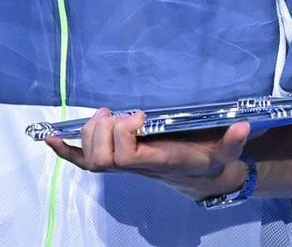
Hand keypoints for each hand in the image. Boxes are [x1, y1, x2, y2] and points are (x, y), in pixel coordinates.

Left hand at [45, 109, 251, 201]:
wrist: (201, 178)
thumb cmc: (209, 160)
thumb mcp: (225, 151)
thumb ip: (233, 141)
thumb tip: (242, 125)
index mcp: (158, 161)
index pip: (128, 155)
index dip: (124, 133)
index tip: (138, 115)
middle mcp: (136, 166)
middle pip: (102, 158)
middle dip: (102, 131)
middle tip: (115, 114)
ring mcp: (123, 166)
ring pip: (92, 158)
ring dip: (89, 132)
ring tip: (104, 115)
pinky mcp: (116, 162)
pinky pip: (84, 161)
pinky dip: (66, 150)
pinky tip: (49, 138)